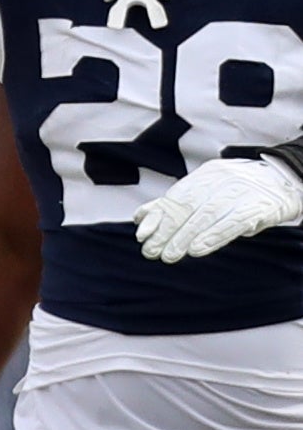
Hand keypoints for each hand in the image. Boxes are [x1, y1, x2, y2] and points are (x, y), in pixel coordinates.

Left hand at [135, 158, 302, 261]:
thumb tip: (141, 217)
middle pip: (189, 206)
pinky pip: (234, 222)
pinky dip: (213, 236)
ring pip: (208, 215)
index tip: (142, 236)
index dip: (158, 217)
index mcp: (208, 174)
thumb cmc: (242, 191)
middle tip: (153, 252)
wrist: (287, 181)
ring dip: (185, 237)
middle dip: (168, 231)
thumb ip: (175, 203)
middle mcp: (223, 179)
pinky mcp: (260, 206)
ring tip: (170, 255)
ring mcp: (243, 191)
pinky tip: (198, 250)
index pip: (177, 196)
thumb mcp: (208, 192)